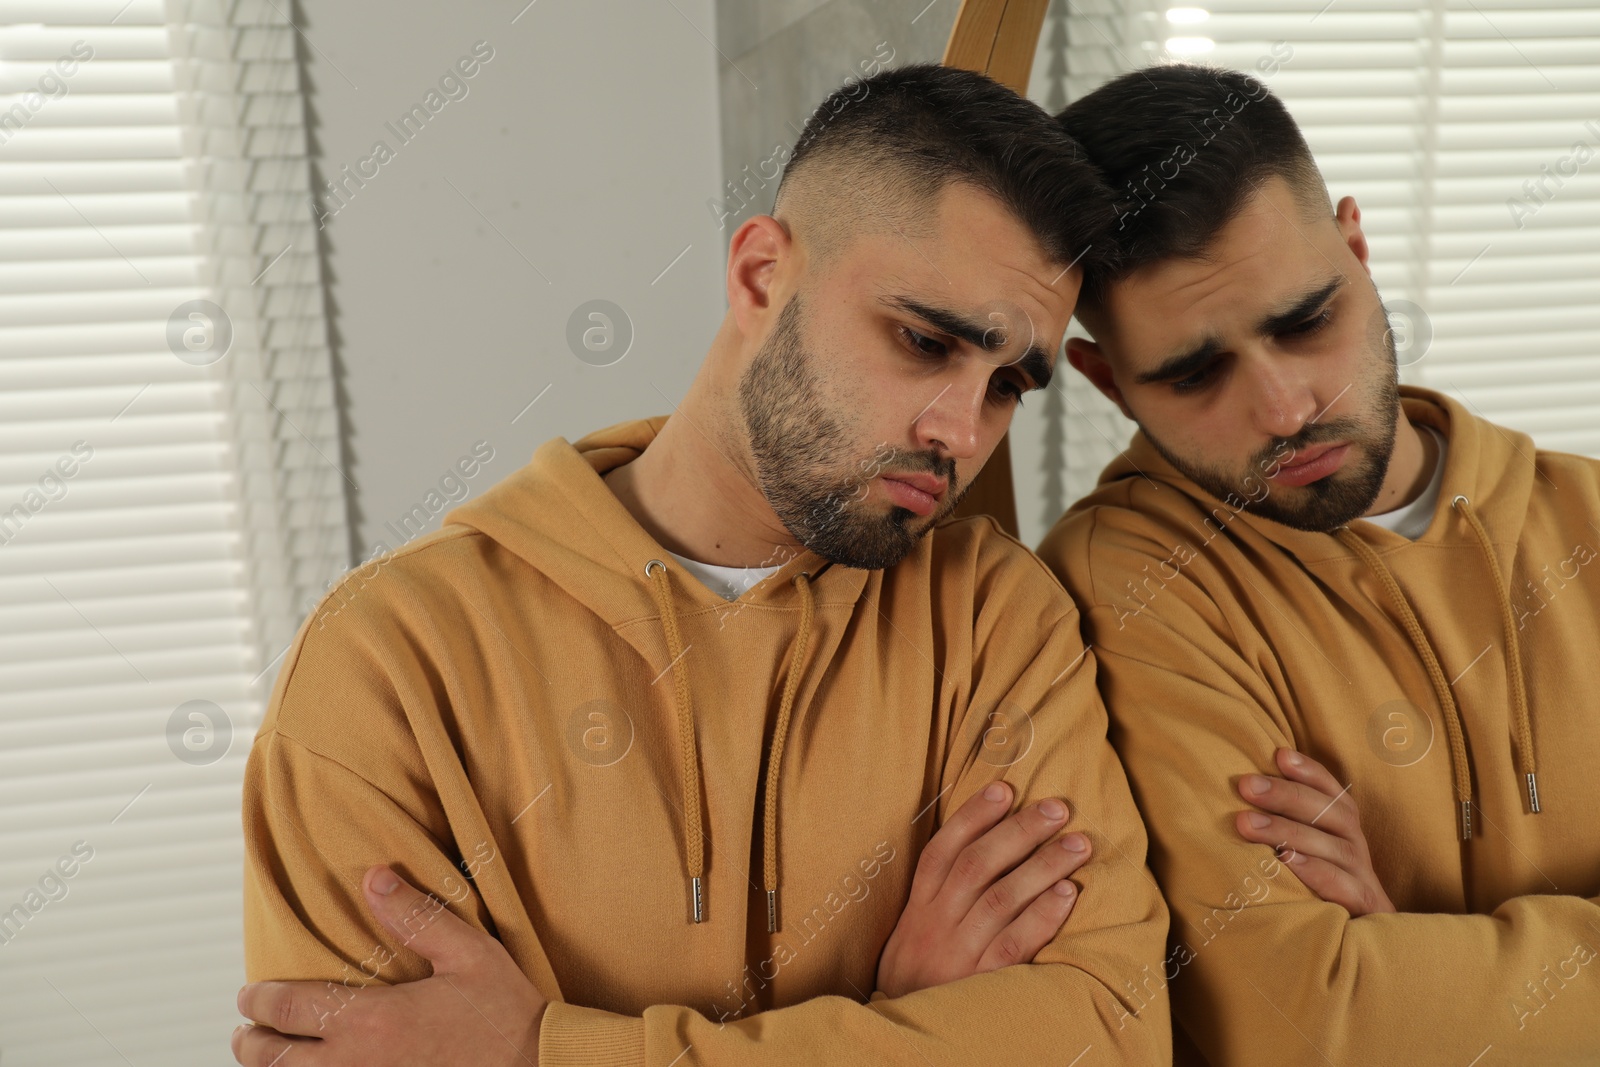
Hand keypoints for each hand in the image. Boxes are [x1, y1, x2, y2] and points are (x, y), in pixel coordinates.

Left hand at [233, 865, 546, 1064]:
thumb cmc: (505, 1015)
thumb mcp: (469, 953)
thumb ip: (416, 917)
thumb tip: (374, 880)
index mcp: (373, 1019)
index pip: (289, 1011)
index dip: (259, 1002)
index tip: (250, 995)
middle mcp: (358, 1063)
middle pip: (275, 1061)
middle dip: (251, 1042)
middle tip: (245, 1030)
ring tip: (267, 1058)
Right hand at [877, 780, 1090, 997]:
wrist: (901, 1031)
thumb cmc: (916, 976)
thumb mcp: (912, 931)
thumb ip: (939, 895)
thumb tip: (983, 845)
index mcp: (918, 907)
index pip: (943, 850)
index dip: (973, 816)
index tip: (1004, 788)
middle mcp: (936, 924)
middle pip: (977, 866)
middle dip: (1019, 832)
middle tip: (1057, 809)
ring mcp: (959, 953)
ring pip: (1001, 899)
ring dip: (1042, 866)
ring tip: (1078, 845)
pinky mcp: (981, 982)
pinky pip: (1014, 943)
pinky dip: (1042, 916)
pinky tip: (1068, 893)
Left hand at [1235, 747, 1395, 916]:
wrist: (1368, 947)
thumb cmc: (1322, 893)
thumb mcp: (1306, 855)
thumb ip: (1286, 827)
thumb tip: (1240, 796)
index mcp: (1344, 830)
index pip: (1332, 792)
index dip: (1309, 772)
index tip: (1278, 755)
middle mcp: (1356, 848)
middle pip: (1328, 812)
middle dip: (1285, 795)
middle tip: (1245, 785)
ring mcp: (1363, 878)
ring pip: (1331, 846)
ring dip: (1287, 830)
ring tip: (1247, 823)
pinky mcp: (1363, 908)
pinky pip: (1342, 885)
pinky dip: (1314, 871)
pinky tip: (1285, 861)